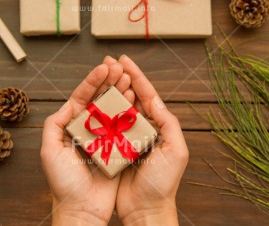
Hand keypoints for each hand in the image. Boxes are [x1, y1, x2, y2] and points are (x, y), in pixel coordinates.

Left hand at [40, 56, 130, 225]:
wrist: (82, 209)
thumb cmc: (63, 183)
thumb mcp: (49, 151)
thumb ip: (54, 125)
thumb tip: (68, 104)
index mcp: (71, 127)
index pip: (82, 97)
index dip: (92, 81)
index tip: (104, 67)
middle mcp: (88, 129)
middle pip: (99, 99)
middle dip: (109, 81)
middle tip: (120, 67)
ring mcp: (103, 137)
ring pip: (113, 109)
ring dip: (120, 91)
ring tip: (128, 77)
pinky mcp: (117, 148)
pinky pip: (124, 126)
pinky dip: (129, 111)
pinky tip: (135, 98)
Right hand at [116, 55, 188, 225]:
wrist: (146, 209)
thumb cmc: (163, 182)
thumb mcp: (175, 150)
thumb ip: (168, 123)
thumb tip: (154, 99)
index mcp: (159, 125)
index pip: (147, 94)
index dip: (136, 76)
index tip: (123, 60)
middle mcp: (143, 128)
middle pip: (131, 96)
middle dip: (120, 77)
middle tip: (108, 61)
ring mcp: (127, 137)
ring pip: (117, 107)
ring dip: (110, 90)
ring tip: (100, 74)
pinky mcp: (114, 147)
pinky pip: (106, 125)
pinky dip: (101, 111)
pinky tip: (93, 101)